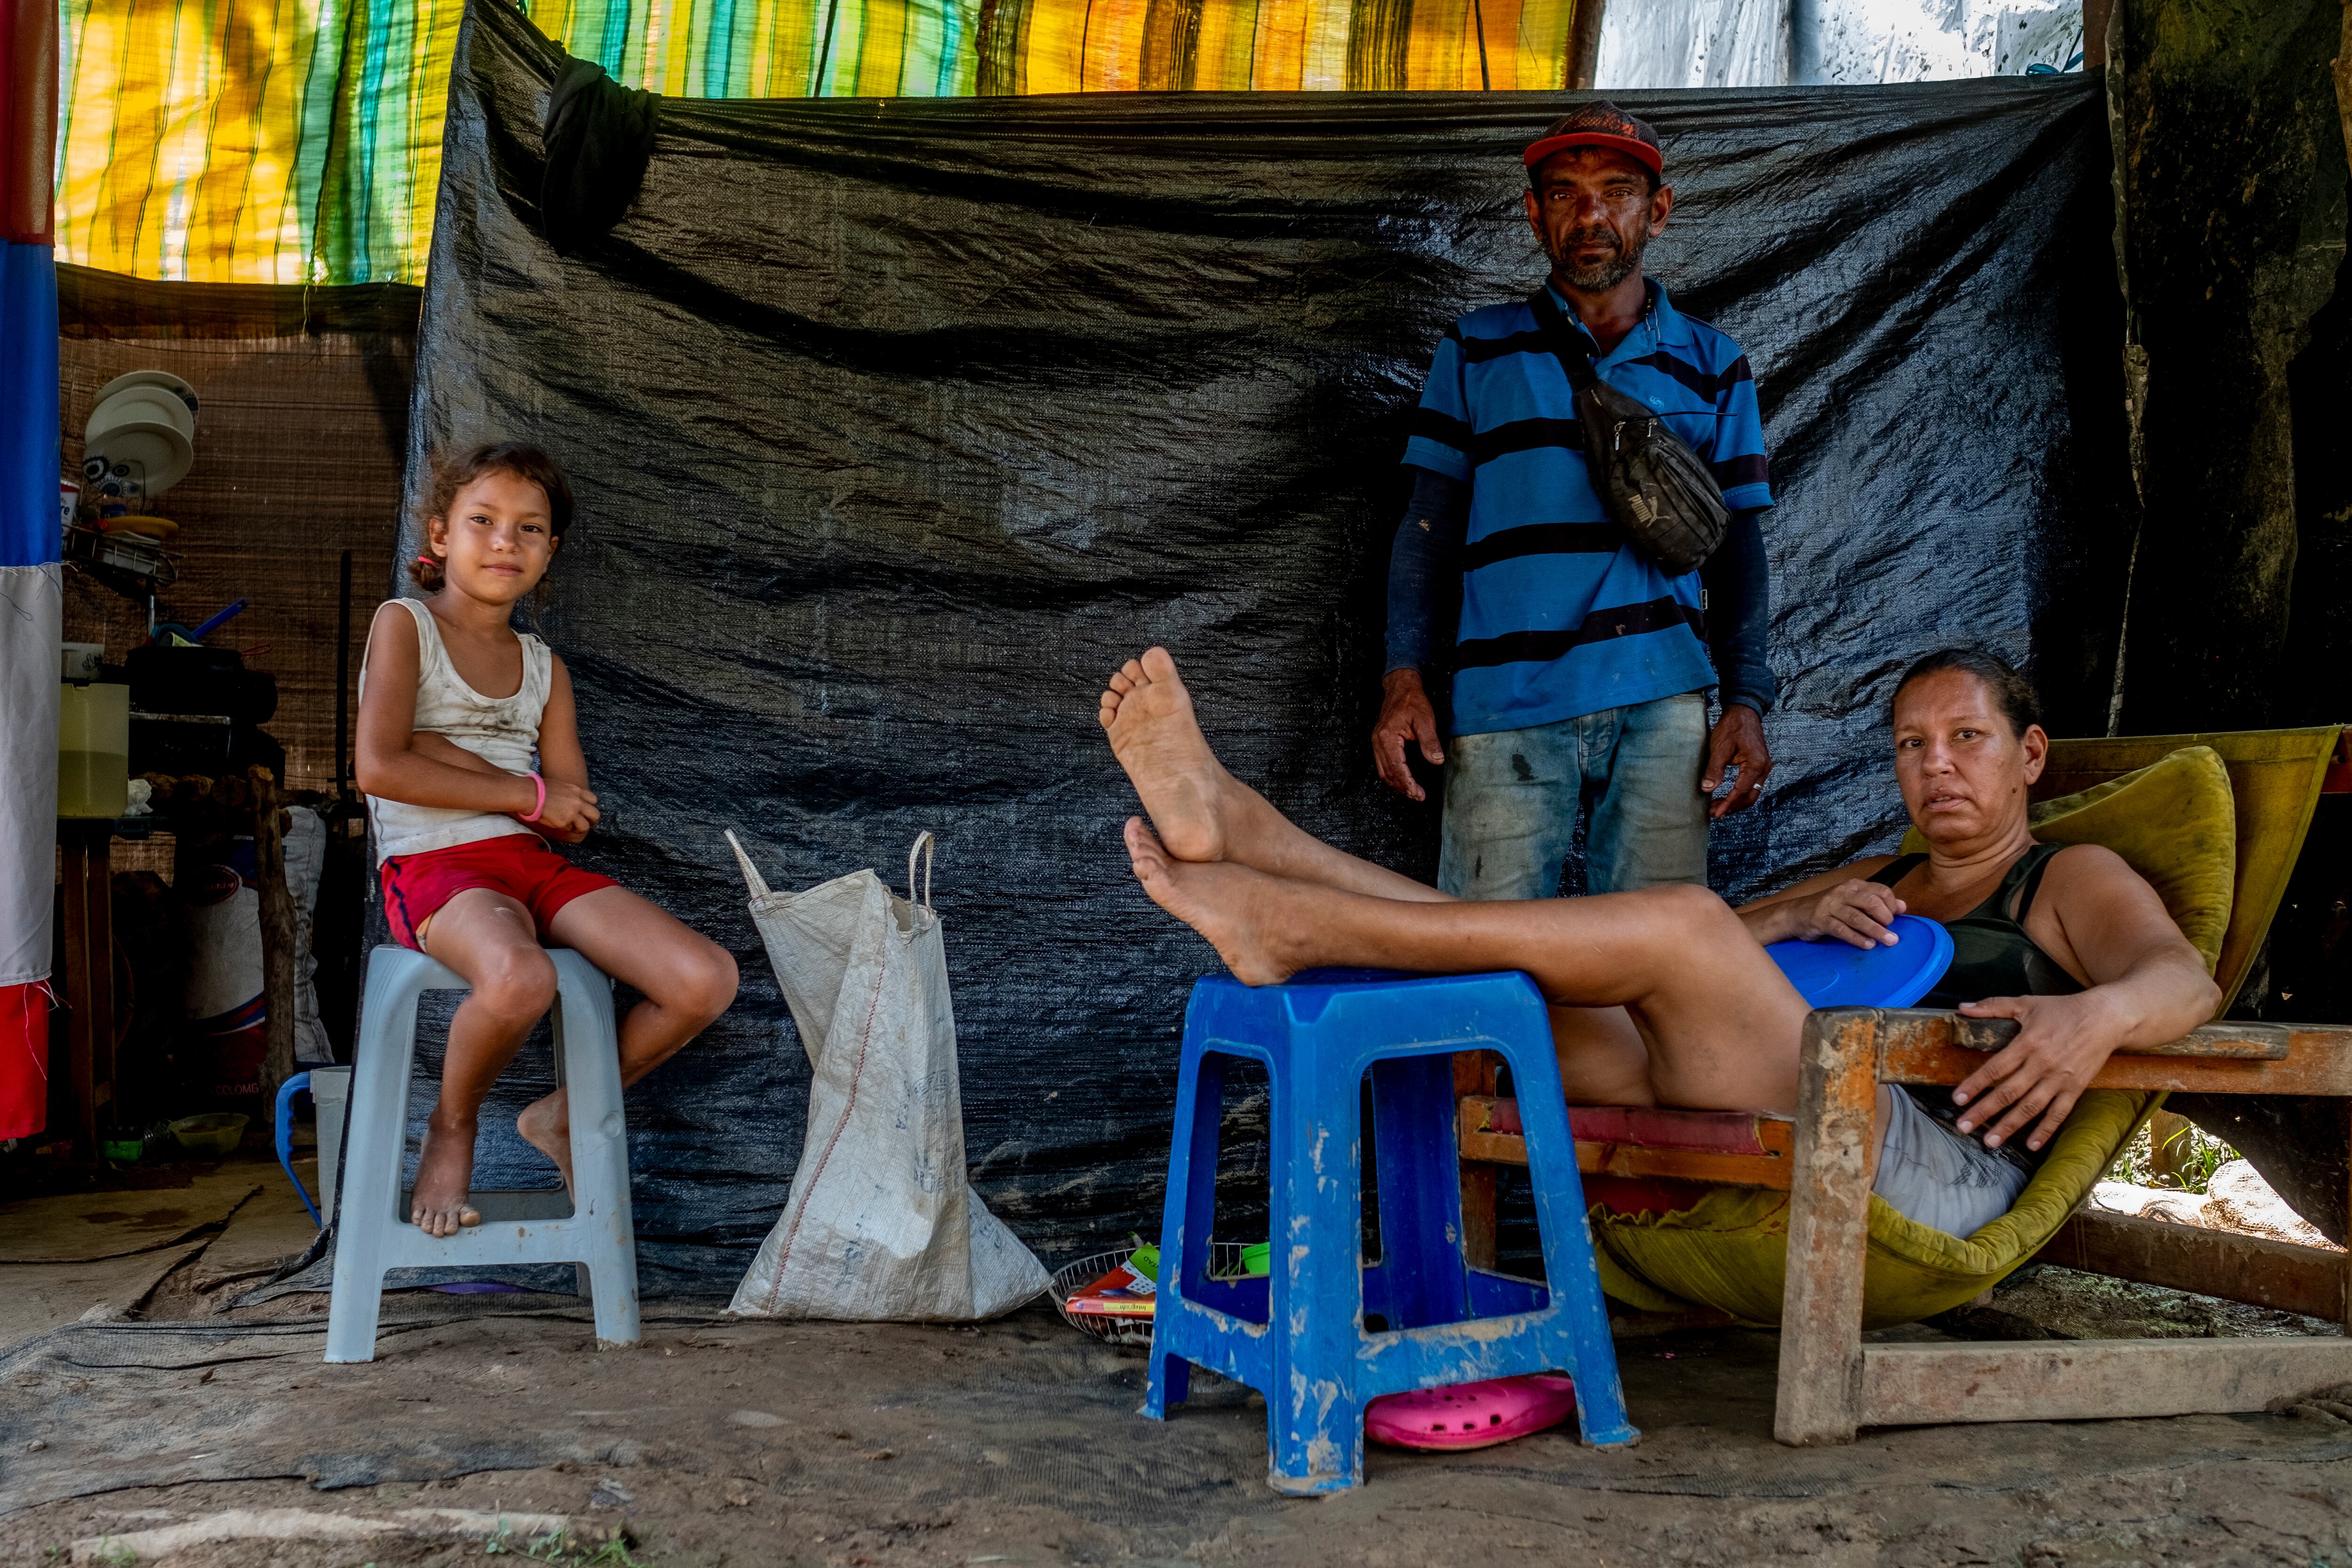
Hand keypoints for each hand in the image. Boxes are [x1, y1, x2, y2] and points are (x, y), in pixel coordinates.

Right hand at [534, 776, 600, 834]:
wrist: (530, 794)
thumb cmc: (540, 788)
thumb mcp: (561, 785)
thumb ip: (571, 793)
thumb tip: (573, 800)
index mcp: (577, 791)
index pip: (594, 800)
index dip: (590, 806)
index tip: (585, 810)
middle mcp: (578, 802)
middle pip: (595, 815)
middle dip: (592, 821)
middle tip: (587, 824)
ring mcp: (572, 813)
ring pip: (585, 826)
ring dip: (579, 828)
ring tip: (572, 828)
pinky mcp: (563, 822)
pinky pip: (569, 829)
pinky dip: (565, 828)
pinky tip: (557, 823)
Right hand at [1372, 669, 1444, 801]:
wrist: (1401, 687)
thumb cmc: (1412, 701)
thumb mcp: (1425, 719)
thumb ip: (1430, 741)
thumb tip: (1437, 761)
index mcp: (1387, 736)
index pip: (1396, 767)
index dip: (1407, 783)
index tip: (1418, 793)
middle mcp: (1378, 741)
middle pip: (1387, 773)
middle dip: (1403, 787)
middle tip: (1418, 796)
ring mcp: (1376, 742)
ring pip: (1383, 771)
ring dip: (1397, 784)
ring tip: (1413, 792)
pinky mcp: (1380, 743)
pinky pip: (1383, 765)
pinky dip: (1393, 776)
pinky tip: (1404, 780)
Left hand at [1702, 704, 1771, 817]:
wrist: (1744, 712)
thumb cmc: (1732, 727)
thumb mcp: (1719, 748)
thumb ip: (1714, 770)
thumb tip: (1707, 789)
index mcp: (1756, 764)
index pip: (1741, 792)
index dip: (1728, 804)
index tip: (1716, 813)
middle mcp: (1764, 768)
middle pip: (1750, 797)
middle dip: (1732, 807)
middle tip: (1714, 812)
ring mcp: (1764, 767)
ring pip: (1752, 793)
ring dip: (1736, 802)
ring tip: (1718, 807)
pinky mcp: (1760, 766)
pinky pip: (1752, 786)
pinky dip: (1740, 794)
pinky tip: (1727, 796)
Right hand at [1796, 879, 1906, 948]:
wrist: (1796, 914)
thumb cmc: (1829, 908)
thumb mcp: (1853, 901)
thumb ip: (1876, 902)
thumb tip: (1903, 907)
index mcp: (1854, 885)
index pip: (1880, 890)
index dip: (1892, 904)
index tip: (1897, 918)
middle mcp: (1843, 892)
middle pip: (1870, 901)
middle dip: (1885, 917)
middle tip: (1891, 932)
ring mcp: (1830, 906)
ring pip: (1857, 917)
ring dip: (1875, 930)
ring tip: (1888, 941)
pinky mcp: (1820, 920)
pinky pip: (1842, 930)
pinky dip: (1856, 938)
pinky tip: (1867, 945)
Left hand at [1950, 991, 2123, 1152]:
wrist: (2106, 1018)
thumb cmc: (2063, 1010)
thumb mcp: (2026, 1003)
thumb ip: (1992, 1006)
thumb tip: (1962, 1008)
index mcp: (2027, 1043)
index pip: (1996, 1068)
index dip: (1976, 1084)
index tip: (1957, 1099)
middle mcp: (2042, 1064)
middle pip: (2009, 1092)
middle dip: (1984, 1111)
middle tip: (1964, 1126)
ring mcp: (2060, 1078)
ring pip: (2031, 1107)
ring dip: (2009, 1126)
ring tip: (1990, 1142)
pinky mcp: (2076, 1088)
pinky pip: (2059, 1113)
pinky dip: (2045, 1130)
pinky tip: (2032, 1145)